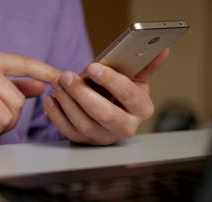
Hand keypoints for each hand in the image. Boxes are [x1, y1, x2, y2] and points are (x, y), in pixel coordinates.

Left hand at [44, 49, 168, 144]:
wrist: (111, 112)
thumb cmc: (122, 92)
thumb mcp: (136, 78)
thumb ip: (145, 64)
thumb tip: (161, 50)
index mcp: (142, 109)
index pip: (129, 96)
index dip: (111, 81)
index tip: (92, 66)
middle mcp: (126, 127)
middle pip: (105, 114)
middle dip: (83, 94)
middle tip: (67, 76)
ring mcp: (105, 137)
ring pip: (84, 124)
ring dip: (67, 102)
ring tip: (57, 83)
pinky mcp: (86, 142)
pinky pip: (69, 132)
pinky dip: (56, 116)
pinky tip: (50, 99)